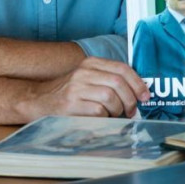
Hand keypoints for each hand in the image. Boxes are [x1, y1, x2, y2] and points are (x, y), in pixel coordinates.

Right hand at [22, 57, 150, 119]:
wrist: (39, 101)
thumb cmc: (70, 93)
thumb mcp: (89, 79)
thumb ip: (109, 80)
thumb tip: (138, 91)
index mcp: (91, 63)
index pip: (122, 68)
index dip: (137, 83)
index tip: (145, 96)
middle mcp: (84, 72)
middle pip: (118, 83)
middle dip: (130, 99)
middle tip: (131, 110)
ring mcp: (76, 88)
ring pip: (110, 97)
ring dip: (117, 110)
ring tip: (114, 115)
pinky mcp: (70, 104)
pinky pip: (98, 111)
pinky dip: (105, 117)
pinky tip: (101, 119)